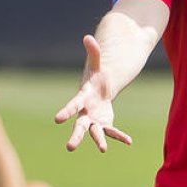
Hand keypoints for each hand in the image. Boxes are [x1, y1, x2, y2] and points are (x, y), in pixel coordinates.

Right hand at [53, 35, 132, 151]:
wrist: (100, 91)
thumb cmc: (95, 78)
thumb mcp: (97, 65)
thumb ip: (94, 53)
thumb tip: (88, 37)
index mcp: (82, 98)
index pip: (73, 105)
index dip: (66, 111)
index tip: (57, 119)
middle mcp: (85, 113)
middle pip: (79, 126)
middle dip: (75, 136)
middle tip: (69, 148)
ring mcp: (95, 120)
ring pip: (95, 133)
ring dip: (99, 140)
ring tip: (103, 149)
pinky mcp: (105, 124)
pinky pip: (112, 131)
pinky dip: (119, 136)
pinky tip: (129, 141)